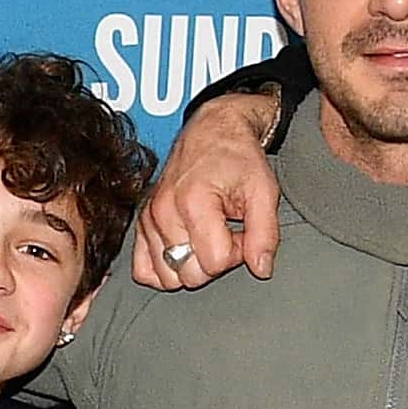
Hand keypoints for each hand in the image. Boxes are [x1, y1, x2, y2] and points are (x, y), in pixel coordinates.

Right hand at [131, 90, 285, 288]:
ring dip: (192, 265)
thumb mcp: (264, 191)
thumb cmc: (238, 158)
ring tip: (207, 238)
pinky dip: (164, 269)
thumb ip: (265, 233)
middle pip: (190, 274)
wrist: (212, 131)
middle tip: (227, 234)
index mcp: (194, 202)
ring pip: (168, 277)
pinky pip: (144, 270)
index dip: (237, 253)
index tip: (241, 231)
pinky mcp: (141, 225)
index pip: (215, 262)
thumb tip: (261, 269)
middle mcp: (163, 212)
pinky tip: (184, 251)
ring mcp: (148, 220)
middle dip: (215, 261)